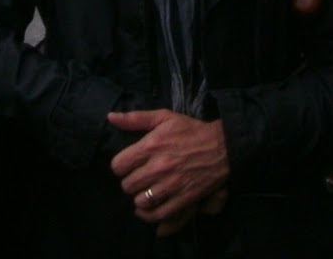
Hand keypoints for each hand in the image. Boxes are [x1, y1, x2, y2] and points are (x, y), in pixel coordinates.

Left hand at [109, 109, 229, 234]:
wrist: (222, 146)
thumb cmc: (191, 131)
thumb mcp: (164, 117)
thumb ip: (135, 118)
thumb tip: (110, 117)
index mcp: (151, 146)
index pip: (118, 166)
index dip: (121, 166)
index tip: (129, 164)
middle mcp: (158, 167)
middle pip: (127, 185)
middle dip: (131, 181)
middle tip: (139, 177)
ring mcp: (170, 185)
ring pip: (140, 201)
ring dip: (140, 197)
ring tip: (146, 190)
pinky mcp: (182, 199)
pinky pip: (157, 214)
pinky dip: (149, 214)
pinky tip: (148, 208)